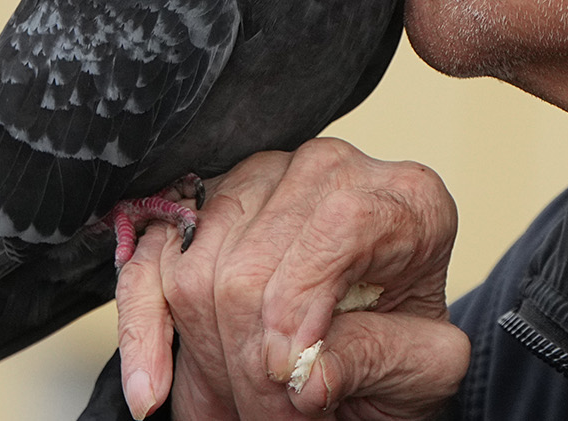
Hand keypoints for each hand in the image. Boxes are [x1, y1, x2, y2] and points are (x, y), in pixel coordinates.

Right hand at [113, 138, 468, 418]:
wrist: (380, 342)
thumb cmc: (407, 348)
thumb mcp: (424, 366)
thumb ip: (377, 361)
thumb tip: (306, 377)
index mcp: (404, 199)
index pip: (337, 224)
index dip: (300, 309)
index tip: (293, 385)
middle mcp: (329, 171)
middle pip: (253, 259)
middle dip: (249, 358)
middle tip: (269, 415)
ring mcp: (259, 180)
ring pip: (198, 268)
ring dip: (207, 355)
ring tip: (240, 403)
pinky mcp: (203, 207)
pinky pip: (150, 265)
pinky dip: (143, 331)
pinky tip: (152, 390)